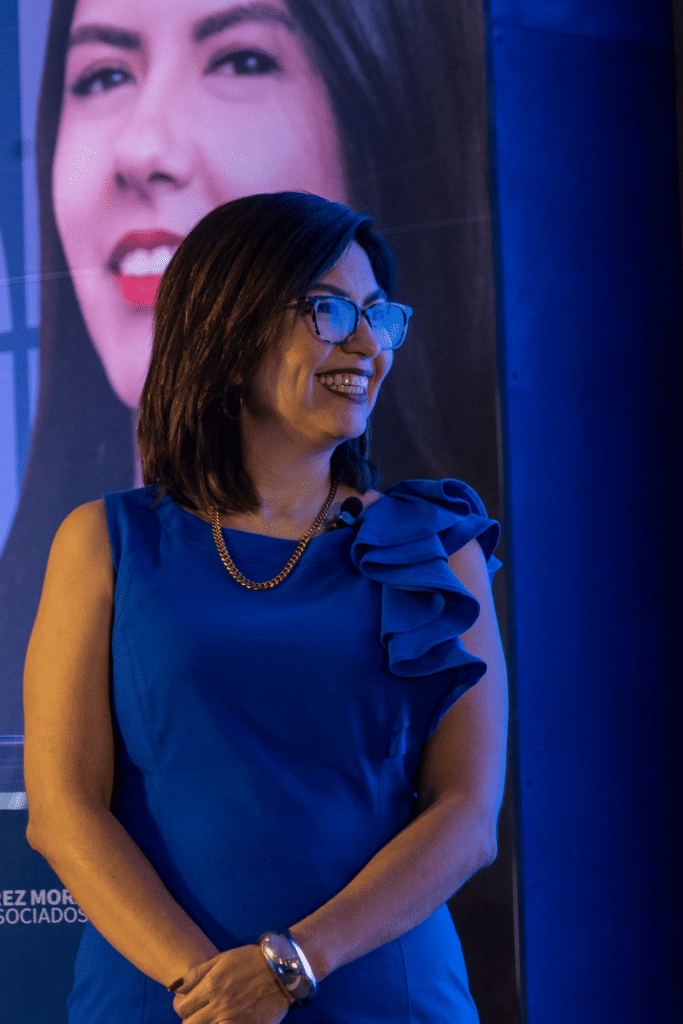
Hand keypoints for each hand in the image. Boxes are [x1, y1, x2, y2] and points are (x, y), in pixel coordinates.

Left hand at [172, 945, 289, 1023]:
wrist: (283, 969)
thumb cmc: (251, 960)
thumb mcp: (222, 958)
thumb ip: (196, 974)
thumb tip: (173, 987)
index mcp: (211, 986)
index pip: (182, 1007)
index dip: (181, 1007)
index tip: (189, 1004)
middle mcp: (219, 1006)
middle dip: (190, 1020)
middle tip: (200, 1013)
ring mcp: (233, 1020)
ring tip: (213, 1017)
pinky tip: (225, 1021)